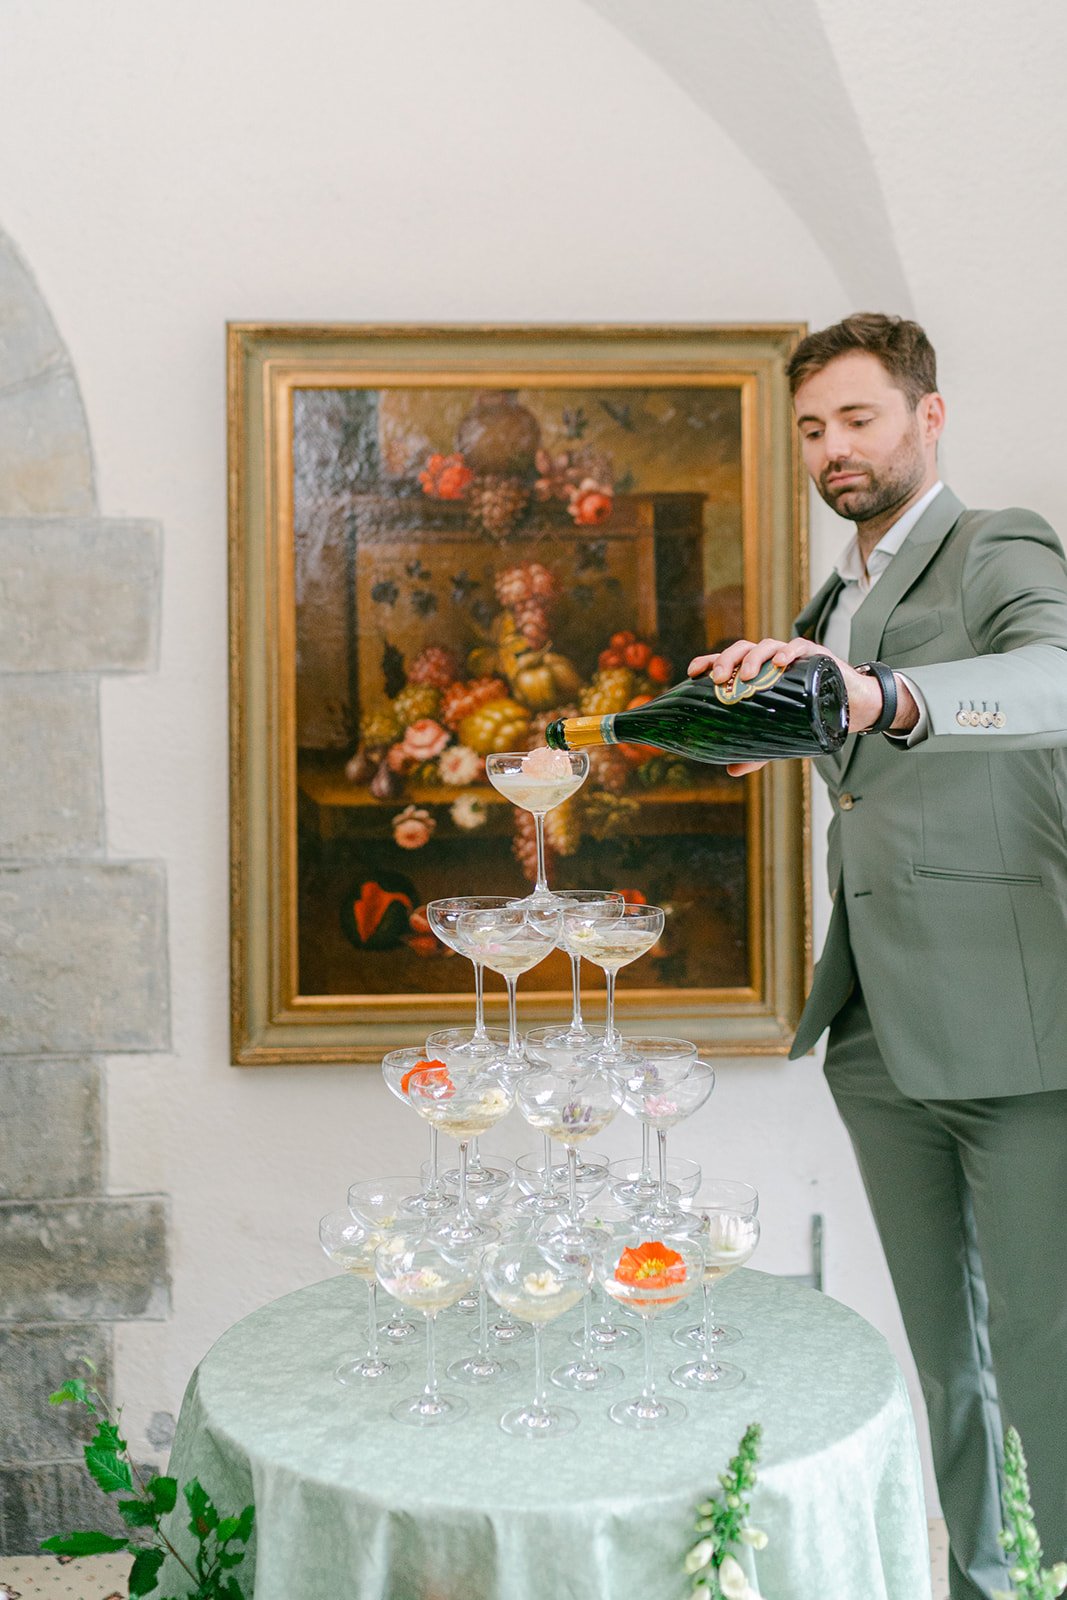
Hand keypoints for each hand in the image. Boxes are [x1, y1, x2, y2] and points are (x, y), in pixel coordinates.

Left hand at [687, 637, 912, 774]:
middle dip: (726, 660)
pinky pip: (798, 647)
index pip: (727, 661)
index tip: (692, 672)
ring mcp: (792, 655)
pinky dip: (788, 652)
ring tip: (746, 676)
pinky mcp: (815, 656)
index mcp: (757, 673)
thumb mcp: (780, 736)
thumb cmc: (810, 716)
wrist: (851, 708)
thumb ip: (755, 751)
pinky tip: (781, 662)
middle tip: (718, 679)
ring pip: (766, 645)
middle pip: (742, 649)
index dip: (708, 661)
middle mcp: (770, 660)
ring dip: (753, 658)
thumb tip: (731, 771)